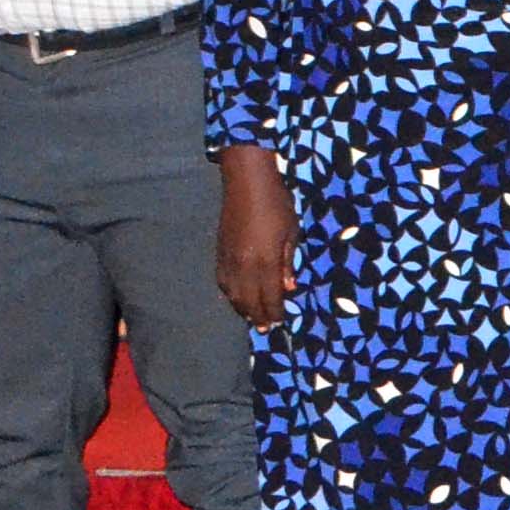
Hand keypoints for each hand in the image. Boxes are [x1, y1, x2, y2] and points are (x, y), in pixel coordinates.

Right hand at [216, 147, 299, 329]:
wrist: (246, 181)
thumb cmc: (276, 203)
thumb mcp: (291, 232)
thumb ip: (287, 262)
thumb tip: (288, 287)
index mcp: (264, 261)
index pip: (269, 296)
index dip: (274, 311)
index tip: (280, 322)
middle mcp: (243, 265)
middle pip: (249, 300)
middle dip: (258, 316)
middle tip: (266, 328)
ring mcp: (228, 259)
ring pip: (232, 294)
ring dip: (242, 309)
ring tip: (252, 319)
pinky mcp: (219, 252)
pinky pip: (222, 282)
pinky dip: (230, 295)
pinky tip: (236, 299)